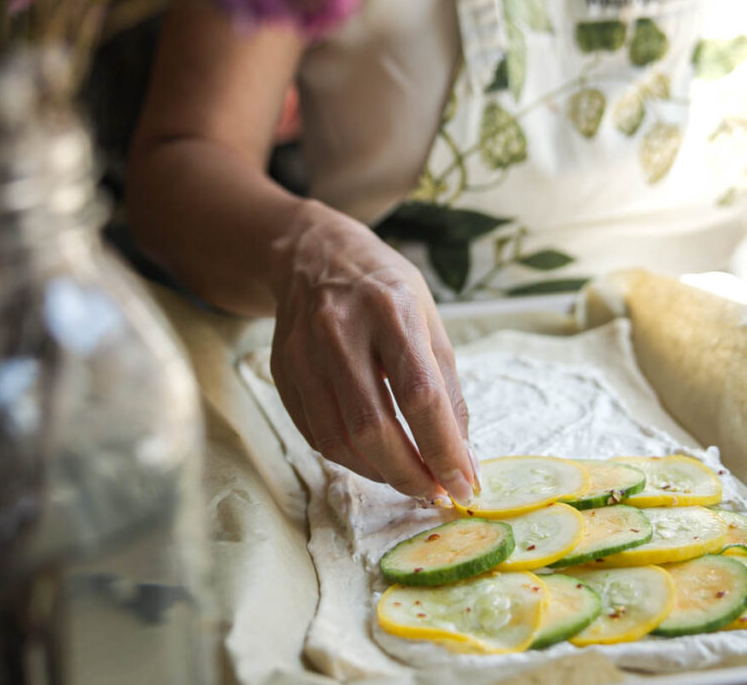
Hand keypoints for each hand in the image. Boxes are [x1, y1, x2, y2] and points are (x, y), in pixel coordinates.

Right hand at [269, 200, 478, 501]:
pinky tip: (373, 458)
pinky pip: (315, 434)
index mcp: (390, 309)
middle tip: (434, 492)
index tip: (464, 484)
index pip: (419, 394)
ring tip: (408, 478)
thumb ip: (447, 387)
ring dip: (379, 473)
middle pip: (373, 426)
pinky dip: (349, 458)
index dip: (443, 448)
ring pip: (339, 439)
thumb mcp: (428, 318)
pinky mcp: (283, 371)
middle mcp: (341, 330)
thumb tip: (462, 457)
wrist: (314, 254)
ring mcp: (304, 352)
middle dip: (410, 473)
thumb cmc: (383, 287)